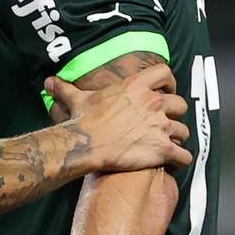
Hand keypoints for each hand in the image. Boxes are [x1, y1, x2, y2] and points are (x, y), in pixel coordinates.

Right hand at [44, 66, 191, 171]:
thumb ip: (65, 87)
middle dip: (175, 113)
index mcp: (136, 86)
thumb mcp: (76, 98)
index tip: (165, 90)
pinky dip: (181, 159)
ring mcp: (161, 126)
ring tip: (169, 142)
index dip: (168, 82)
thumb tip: (49, 82)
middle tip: (166, 120)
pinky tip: (173, 161)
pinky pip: (185, 155)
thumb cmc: (84, 119)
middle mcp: (153, 103)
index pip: (165, 73)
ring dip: (178, 137)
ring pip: (184, 130)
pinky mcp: (163, 149)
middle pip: (180, 104)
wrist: (87, 144)